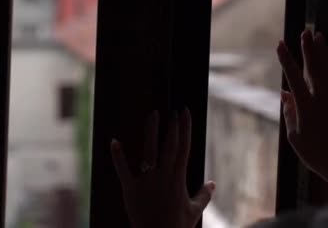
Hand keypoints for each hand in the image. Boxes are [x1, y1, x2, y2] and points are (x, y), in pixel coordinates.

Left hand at [111, 109, 214, 227]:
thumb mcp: (194, 211)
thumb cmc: (177, 227)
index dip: (185, 128)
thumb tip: (212, 184)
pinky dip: (118, 156)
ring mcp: (146, 182)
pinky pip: (123, 170)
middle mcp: (163, 176)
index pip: (184, 147)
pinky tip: (114, 140)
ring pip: (149, 152)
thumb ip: (204, 195)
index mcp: (179, 178)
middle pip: (169, 145)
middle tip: (173, 111)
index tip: (185, 113)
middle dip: (172, 126)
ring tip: (153, 114)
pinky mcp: (130, 189)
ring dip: (151, 132)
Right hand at [277, 30, 327, 200]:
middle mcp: (323, 99)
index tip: (280, 44)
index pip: (294, 77)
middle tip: (305, 31)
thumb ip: (289, 112)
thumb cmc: (316, 154)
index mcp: (307, 107)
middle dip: (308, 48)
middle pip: (315, 68)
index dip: (287, 59)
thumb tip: (285, 92)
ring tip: (318, 35)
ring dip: (322, 52)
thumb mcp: (295, 136)